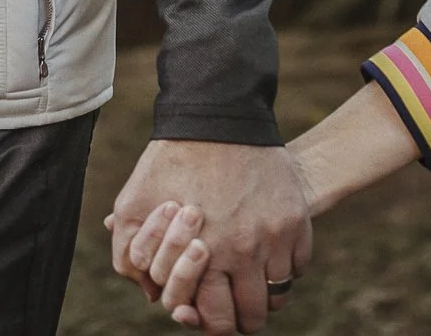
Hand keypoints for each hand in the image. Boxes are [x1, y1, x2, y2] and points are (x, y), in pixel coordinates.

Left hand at [106, 139, 310, 334]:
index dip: (212, 323)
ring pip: (278, 294)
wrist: (221, 114)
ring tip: (253, 283)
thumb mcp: (134, 202)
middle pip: (252, 316)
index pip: (216, 319)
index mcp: (202, 255)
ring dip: (265, 294)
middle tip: (236, 308)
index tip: (212, 314)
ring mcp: (274, 235)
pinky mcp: (296, 218)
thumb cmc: (172, 159)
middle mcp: (242, 251)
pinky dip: (286, 267)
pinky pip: (298, 265)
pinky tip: (269, 255)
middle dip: (242, 318)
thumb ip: (132, 253)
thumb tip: (150, 293)